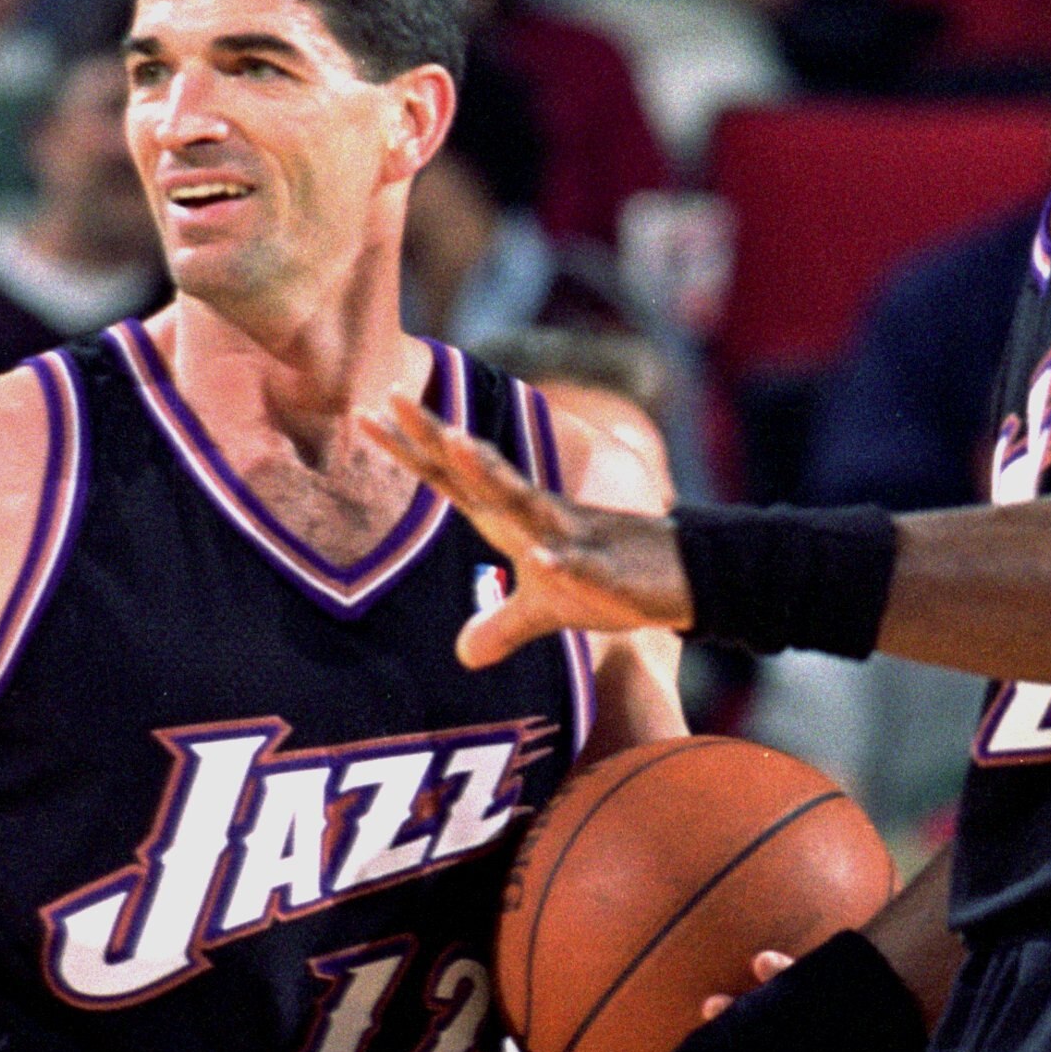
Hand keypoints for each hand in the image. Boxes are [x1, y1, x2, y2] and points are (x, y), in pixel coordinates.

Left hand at [372, 398, 689, 661]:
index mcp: (513, 521)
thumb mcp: (547, 612)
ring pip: (524, 501)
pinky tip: (545, 561)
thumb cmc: (612, 583)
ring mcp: (572, 538)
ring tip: (455, 443)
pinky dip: (564, 563)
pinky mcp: (608, 570)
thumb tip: (464, 656)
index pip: (451, 481)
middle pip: (475, 472)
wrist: (684, 577)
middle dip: (434, 438)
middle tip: (391, 395)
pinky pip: (583, 566)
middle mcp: (535, 517)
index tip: (365, 416)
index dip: (409, 451)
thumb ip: (501, 625)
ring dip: (490, 474)